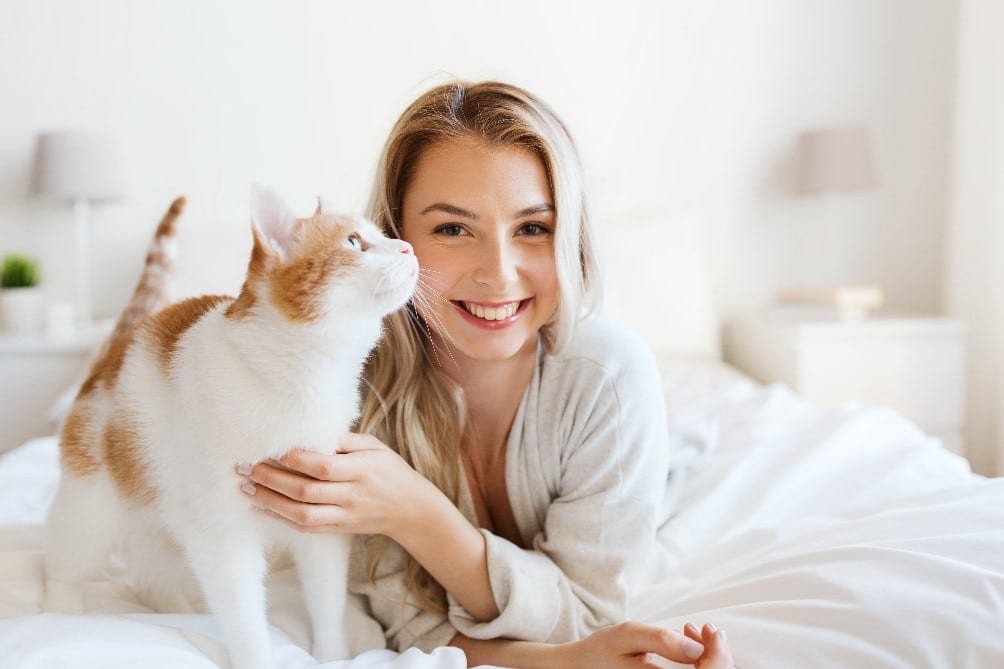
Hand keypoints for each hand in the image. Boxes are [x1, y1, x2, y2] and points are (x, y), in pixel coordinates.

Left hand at [238, 432, 435, 539]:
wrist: (410, 510)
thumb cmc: (390, 471)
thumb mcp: (375, 447)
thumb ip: (345, 440)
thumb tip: (310, 431)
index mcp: (362, 470)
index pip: (323, 466)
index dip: (295, 459)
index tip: (271, 448)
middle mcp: (351, 495)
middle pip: (306, 490)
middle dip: (272, 479)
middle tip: (246, 467)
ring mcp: (344, 515)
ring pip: (302, 513)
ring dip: (270, 501)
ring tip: (247, 488)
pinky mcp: (338, 529)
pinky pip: (305, 527)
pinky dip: (280, 518)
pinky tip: (261, 507)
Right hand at [560, 620, 732, 667]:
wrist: (580, 668)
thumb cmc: (602, 651)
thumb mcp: (629, 635)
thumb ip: (662, 641)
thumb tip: (696, 650)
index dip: (718, 656)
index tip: (714, 631)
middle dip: (715, 654)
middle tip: (705, 628)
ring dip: (706, 658)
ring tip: (691, 632)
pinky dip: (697, 664)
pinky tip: (688, 647)